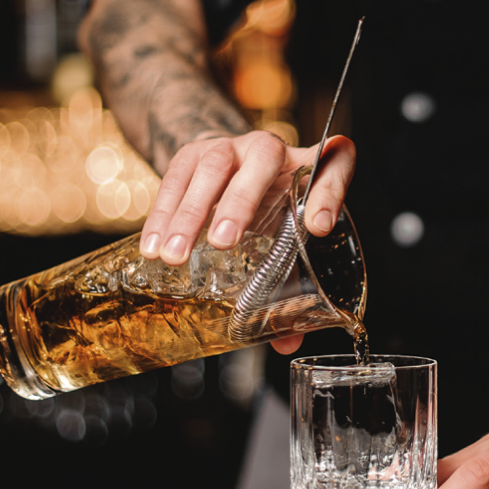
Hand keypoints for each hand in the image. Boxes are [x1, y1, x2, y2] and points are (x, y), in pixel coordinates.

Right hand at [139, 131, 354, 352]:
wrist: (230, 163)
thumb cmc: (268, 207)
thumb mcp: (286, 237)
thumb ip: (292, 283)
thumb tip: (288, 342)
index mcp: (308, 167)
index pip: (335, 162)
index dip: (330, 192)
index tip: (320, 227)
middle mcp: (273, 148)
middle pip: (264, 158)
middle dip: (243, 200)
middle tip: (224, 242)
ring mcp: (232, 145)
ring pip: (214, 165)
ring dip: (192, 211)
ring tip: (177, 255)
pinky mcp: (194, 151)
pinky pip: (176, 176)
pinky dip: (163, 214)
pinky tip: (153, 245)